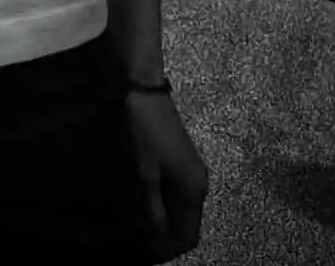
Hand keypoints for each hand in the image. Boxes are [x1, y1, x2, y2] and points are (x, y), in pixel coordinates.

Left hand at [127, 90, 208, 259]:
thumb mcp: (143, 173)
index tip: (144, 256)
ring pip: (180, 210)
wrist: (142, 85)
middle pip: (186, 225)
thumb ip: (152, 210)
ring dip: (162, 222)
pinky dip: (161, 205)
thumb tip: (156, 241)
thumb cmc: (142, 128)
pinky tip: (142, 204)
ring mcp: (190, 171)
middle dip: (165, 239)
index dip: (168, 251)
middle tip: (136, 243)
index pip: (188, 236)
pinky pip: (175, 194)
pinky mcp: (179, 160)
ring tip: (135, 227)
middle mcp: (198, 183)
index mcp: (194, 190)